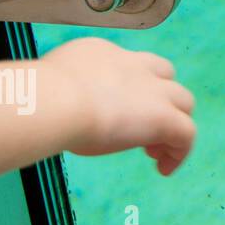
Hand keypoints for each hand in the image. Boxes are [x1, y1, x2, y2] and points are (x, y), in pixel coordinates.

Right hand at [42, 38, 196, 175]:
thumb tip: (40, 103)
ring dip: (173, 125)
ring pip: (183, 102)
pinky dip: (179, 152)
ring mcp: (154, 91)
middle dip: (159, 101)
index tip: (117, 111)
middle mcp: (134, 66)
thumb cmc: (37, 97)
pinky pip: (187, 134)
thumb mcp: (45, 84)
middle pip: (165, 77)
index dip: (130, 88)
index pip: (129, 66)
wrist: (56, 101)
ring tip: (154, 153)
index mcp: (103, 54)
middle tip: (139, 131)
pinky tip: (163, 169)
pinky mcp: (165, 117)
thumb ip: (54, 91)